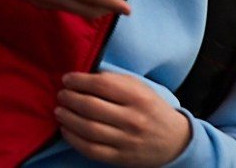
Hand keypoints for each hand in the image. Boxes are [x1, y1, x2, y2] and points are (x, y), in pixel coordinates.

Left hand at [54, 70, 193, 167]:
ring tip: (59, 111)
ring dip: (67, 118)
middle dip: (70, 99)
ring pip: (88, 129)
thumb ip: (115, 80)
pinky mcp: (122, 158)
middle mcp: (133, 119)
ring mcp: (127, 141)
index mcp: (138, 97)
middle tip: (61, 95)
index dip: (78, 81)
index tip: (67, 79)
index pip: (101, 85)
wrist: (175, 141)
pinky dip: (74, 140)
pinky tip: (66, 130)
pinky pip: (91, 150)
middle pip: (91, 107)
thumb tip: (84, 77)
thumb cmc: (151, 109)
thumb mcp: (140, 88)